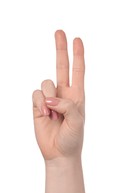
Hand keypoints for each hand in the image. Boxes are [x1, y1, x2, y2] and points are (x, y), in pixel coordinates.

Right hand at [32, 30, 84, 160]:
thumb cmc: (73, 138)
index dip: (77, 55)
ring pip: (45, 83)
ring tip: (52, 115)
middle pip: (61, 66)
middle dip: (60, 49)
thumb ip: (67, 105)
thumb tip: (50, 98)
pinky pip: (35, 94)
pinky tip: (44, 115)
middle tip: (59, 31)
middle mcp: (63, 94)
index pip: (78, 71)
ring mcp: (50, 99)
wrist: (59, 153)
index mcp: (76, 96)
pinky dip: (39, 103)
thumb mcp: (77, 121)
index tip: (77, 40)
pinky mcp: (38, 106)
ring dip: (48, 98)